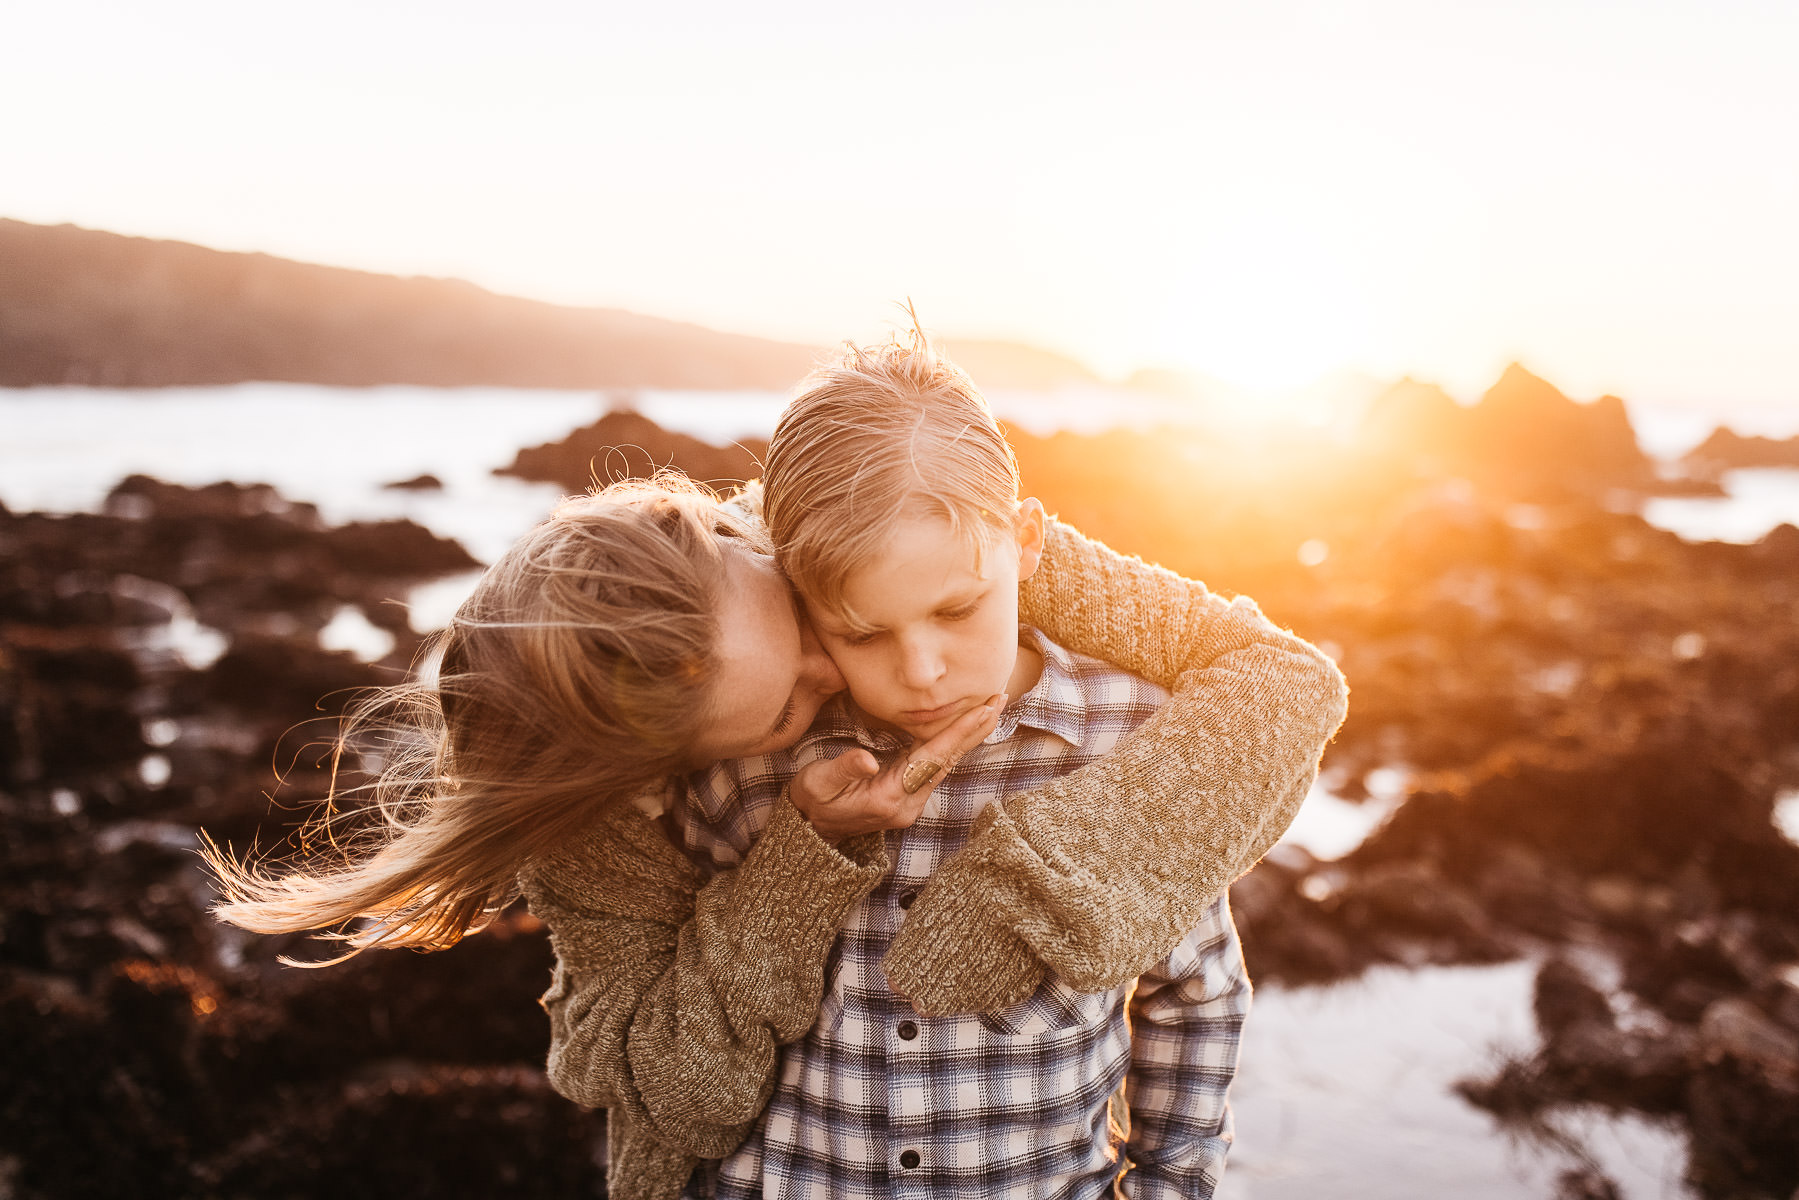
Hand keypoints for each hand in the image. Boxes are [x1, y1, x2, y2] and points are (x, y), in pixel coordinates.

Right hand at [790, 694, 1005, 841]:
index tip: (982, 710)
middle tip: (999, 698)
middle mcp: (908, 803)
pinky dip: (953, 743)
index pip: (930, 759)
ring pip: (946, 762)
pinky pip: (937, 765)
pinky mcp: (909, 795)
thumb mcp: (818, 783)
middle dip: (974, 729)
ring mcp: (911, 801)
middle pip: (947, 760)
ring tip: (990, 707)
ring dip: (968, 734)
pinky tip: (965, 727)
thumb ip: (844, 769)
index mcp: (889, 797)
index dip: (957, 733)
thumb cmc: (812, 802)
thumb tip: (866, 759)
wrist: (812, 831)